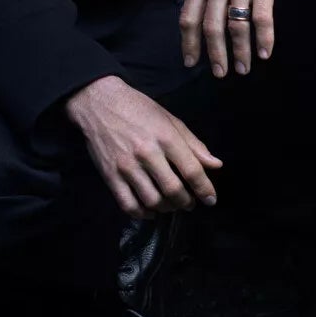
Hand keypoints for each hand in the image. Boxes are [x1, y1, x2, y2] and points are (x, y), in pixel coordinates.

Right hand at [64, 75, 223, 216]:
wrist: (99, 103)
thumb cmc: (139, 109)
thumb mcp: (170, 120)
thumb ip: (194, 144)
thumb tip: (216, 165)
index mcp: (166, 137)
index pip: (191, 170)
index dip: (205, 189)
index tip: (211, 200)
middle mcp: (147, 153)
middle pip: (172, 189)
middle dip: (186, 202)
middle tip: (190, 204)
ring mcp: (126, 166)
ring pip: (151, 200)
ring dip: (166, 209)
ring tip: (171, 205)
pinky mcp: (109, 176)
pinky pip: (127, 204)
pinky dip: (141, 213)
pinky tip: (150, 211)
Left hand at [180, 0, 310, 76]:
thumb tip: (201, 13)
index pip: (189, 17)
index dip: (189, 43)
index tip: (191, 62)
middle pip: (211, 27)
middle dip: (215, 54)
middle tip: (220, 73)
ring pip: (237, 26)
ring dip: (240, 51)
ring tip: (244, 68)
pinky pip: (262, 17)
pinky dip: (264, 38)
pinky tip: (265, 52)